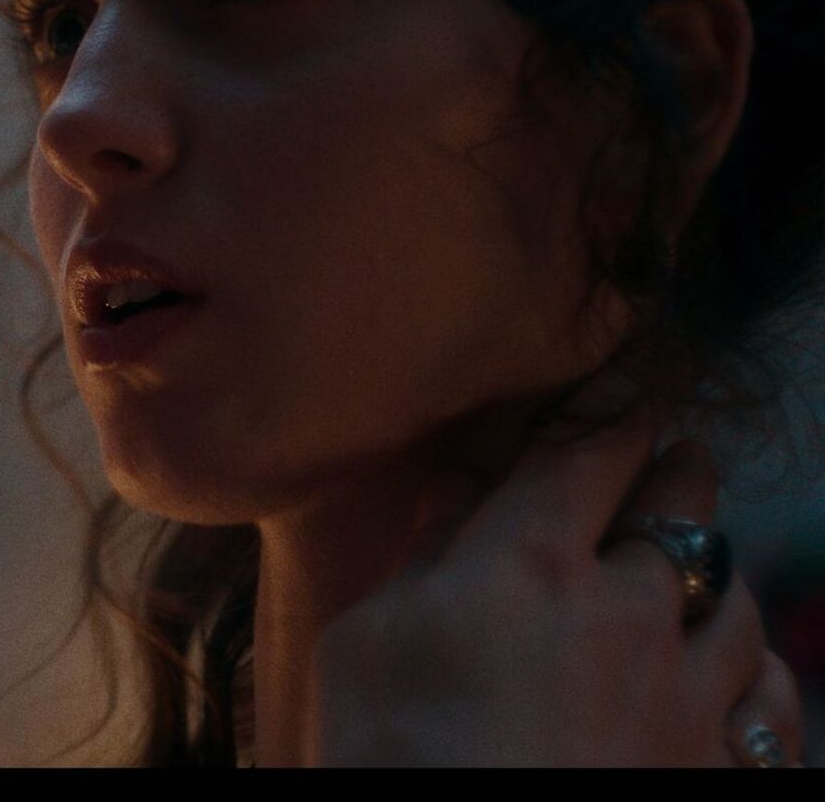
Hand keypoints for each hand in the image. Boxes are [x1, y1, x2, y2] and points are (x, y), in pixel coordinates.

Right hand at [311, 422, 804, 765]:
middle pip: (685, 506)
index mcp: (529, 564)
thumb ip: (420, 563)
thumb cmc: (388, 762)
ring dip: (713, 574)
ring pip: (738, 599)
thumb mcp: (363, 649)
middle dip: (673, 470)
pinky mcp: (720, 769)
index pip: (590, 446)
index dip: (610, 400)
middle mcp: (631, 613)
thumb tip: (458, 498)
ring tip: (693, 573)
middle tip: (664, 459)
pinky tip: (735, 674)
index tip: (621, 373)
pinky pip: (771, 700)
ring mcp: (691, 696)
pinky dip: (753, 672)